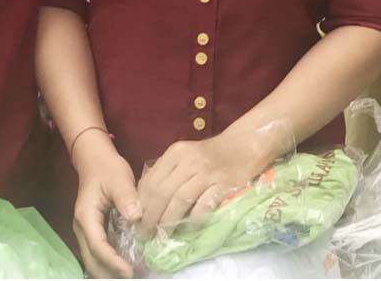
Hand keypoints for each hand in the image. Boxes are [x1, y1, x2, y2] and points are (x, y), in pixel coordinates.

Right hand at [70, 132, 140, 278]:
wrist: (95, 160)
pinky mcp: (93, 232)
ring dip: (109, 271)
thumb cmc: (107, 169)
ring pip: (93, 260)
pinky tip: (126, 266)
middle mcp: (82, 228)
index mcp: (86, 217)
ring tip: (132, 275)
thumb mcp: (119, 178)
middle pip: (92, 260)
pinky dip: (110, 263)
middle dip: (109, 273)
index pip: (98, 246)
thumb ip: (127, 197)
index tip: (129, 271)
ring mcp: (86, 232)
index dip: (113, 261)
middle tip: (133, 277)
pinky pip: (99, 253)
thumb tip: (136, 217)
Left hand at [136, 133, 267, 238]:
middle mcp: (188, 160)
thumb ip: (166, 172)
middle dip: (150, 217)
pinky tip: (188, 228)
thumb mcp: (184, 156)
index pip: (151, 181)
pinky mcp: (223, 184)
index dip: (141, 203)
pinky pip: (203, 205)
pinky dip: (193, 219)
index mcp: (176, 153)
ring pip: (179, 200)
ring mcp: (206, 172)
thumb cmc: (211, 154)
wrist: (244, 145)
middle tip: (145, 234)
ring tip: (162, 236)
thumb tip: (144, 200)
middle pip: (162, 192)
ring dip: (168, 221)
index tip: (135, 221)